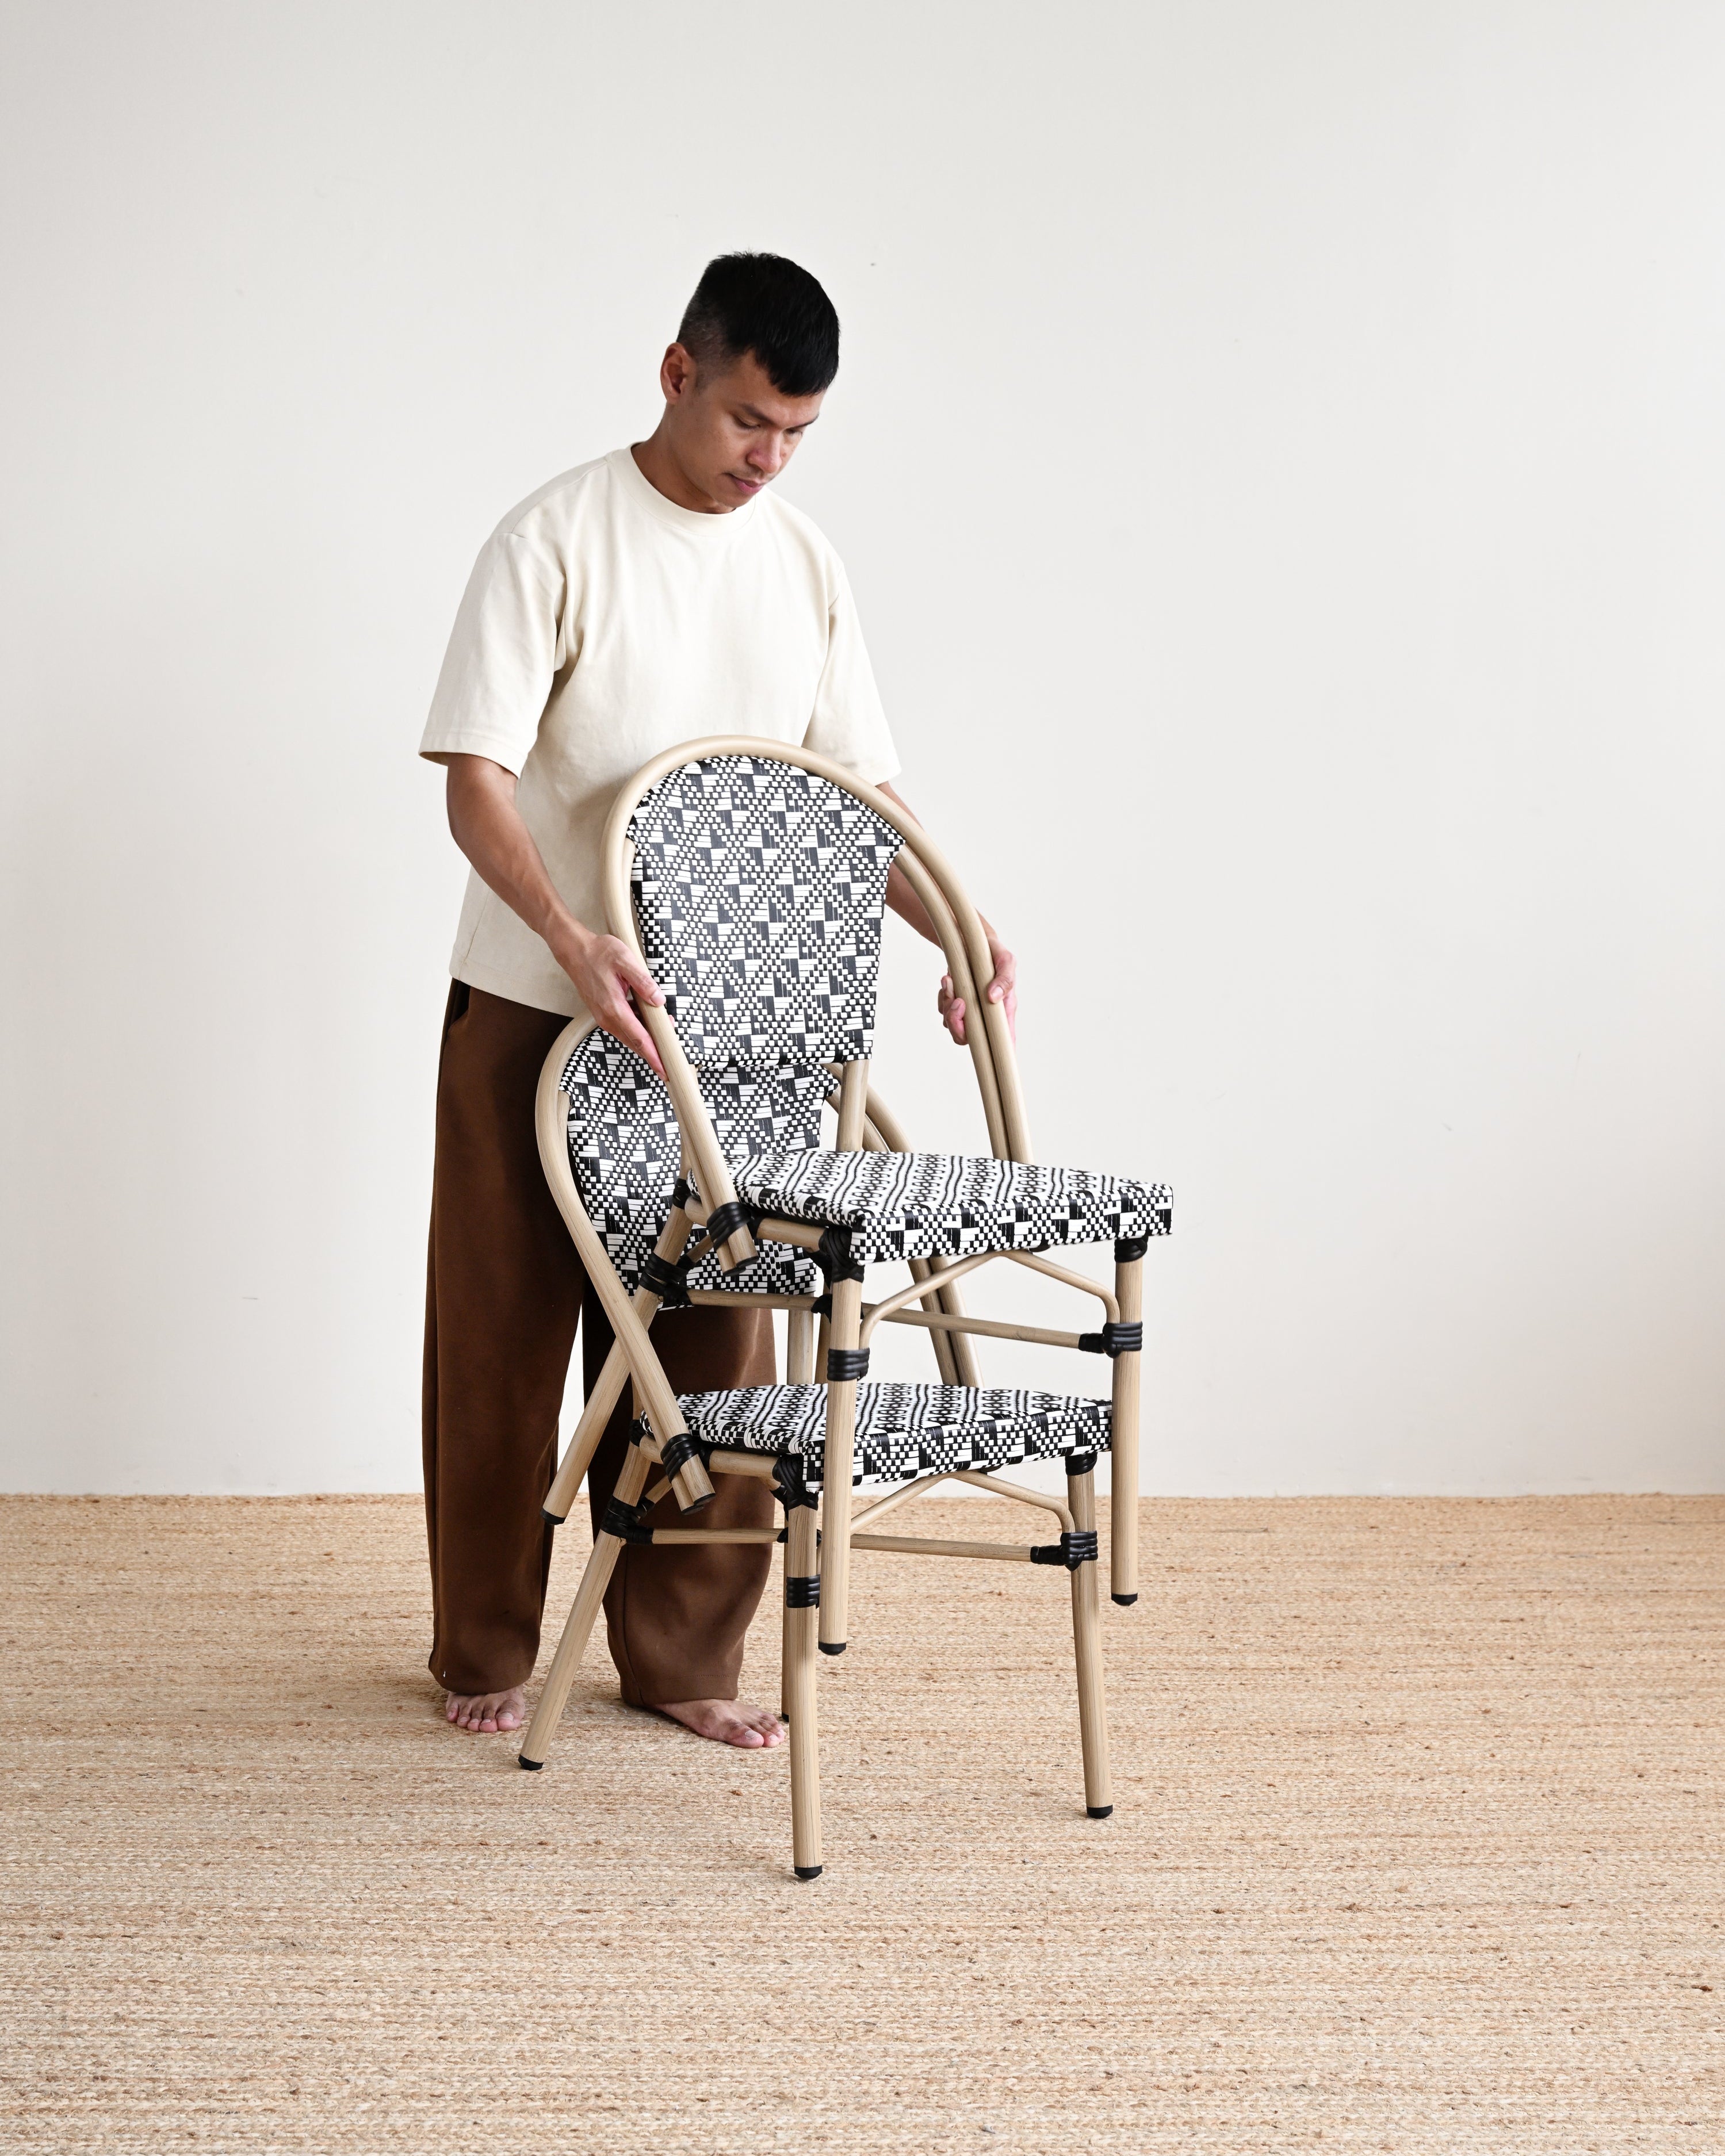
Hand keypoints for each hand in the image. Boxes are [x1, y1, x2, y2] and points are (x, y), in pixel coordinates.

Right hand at [555, 924, 666, 1073]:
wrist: (574, 951)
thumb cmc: (598, 953)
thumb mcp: (625, 961)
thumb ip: (644, 982)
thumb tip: (659, 1000)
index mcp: (614, 1008)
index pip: (640, 1039)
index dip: (655, 1056)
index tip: (665, 1071)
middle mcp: (607, 1017)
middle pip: (635, 1043)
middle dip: (654, 1054)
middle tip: (672, 1065)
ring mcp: (604, 1017)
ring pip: (630, 1036)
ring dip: (647, 1041)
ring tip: (666, 1038)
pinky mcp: (603, 1013)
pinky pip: (624, 1027)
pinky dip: (638, 1030)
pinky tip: (650, 1023)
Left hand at [937, 939, 1016, 1047]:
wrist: (973, 942)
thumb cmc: (995, 954)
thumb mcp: (1006, 960)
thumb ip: (1005, 979)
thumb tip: (992, 997)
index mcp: (1003, 1012)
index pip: (1003, 1042)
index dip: (997, 1054)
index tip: (987, 1052)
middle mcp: (986, 1016)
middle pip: (968, 1038)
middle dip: (957, 1023)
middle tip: (958, 1002)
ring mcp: (969, 1011)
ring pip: (952, 1024)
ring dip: (948, 1004)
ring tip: (950, 981)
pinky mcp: (955, 1002)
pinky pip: (943, 1009)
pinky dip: (943, 996)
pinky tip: (949, 980)